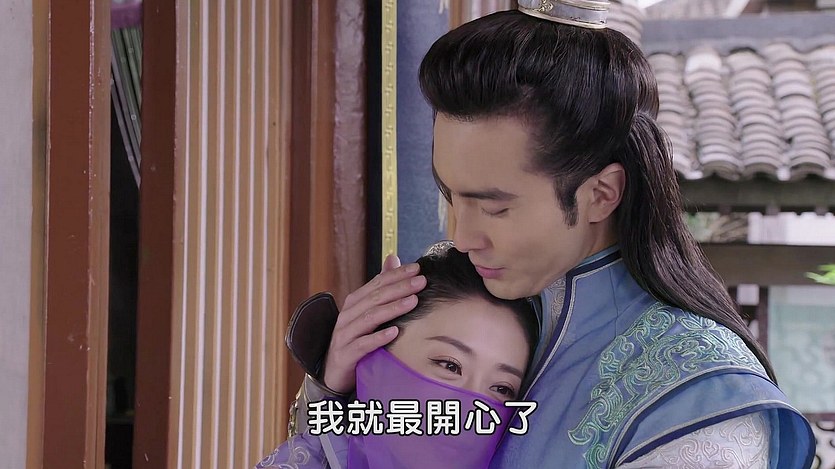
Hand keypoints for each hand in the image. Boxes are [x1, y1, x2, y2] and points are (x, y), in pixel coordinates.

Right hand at [322, 254, 425, 392]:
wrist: (335, 373)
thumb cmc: (356, 340)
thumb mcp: (368, 313)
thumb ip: (380, 287)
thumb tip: (393, 258)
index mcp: (354, 303)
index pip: (377, 283)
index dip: (396, 275)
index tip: (417, 268)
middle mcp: (347, 316)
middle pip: (375, 298)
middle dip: (399, 288)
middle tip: (421, 282)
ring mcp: (344, 335)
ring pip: (369, 318)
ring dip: (392, 309)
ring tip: (412, 302)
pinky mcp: (345, 355)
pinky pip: (363, 345)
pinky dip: (378, 337)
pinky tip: (395, 332)